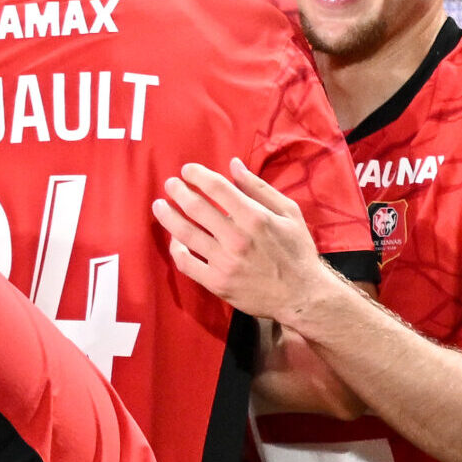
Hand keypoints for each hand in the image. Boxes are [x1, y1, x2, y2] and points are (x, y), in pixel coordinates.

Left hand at [153, 160, 336, 324]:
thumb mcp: (288, 213)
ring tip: (160, 206)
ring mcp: (224, 262)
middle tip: (170, 184)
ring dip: (168, 216)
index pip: (217, 188)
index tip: (187, 171)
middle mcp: (236, 238)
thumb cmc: (297, 251)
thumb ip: (259, 188)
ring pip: (185, 234)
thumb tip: (233, 165)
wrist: (301, 296)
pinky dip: (176, 249)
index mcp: (255, 217)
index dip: (197, 175)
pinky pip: (186, 263)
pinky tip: (174, 239)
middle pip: (196, 208)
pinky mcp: (217, 283)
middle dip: (178, 191)